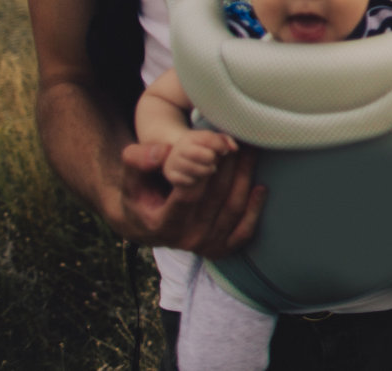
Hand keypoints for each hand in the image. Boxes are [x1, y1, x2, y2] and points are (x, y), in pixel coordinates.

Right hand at [117, 140, 264, 258]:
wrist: (147, 227)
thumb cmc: (141, 197)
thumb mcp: (131, 179)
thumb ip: (138, 160)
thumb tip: (162, 152)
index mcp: (162, 225)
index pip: (188, 194)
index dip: (202, 169)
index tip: (213, 148)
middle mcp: (186, 239)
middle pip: (216, 198)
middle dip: (228, 166)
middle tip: (237, 141)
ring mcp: (205, 246)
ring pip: (232, 209)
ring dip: (245, 178)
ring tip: (249, 153)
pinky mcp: (221, 249)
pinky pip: (244, 231)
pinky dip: (254, 210)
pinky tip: (260, 187)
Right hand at [160, 130, 237, 188]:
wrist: (179, 155)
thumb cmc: (202, 148)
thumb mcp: (213, 140)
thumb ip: (226, 141)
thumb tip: (234, 149)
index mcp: (192, 137)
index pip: (209, 139)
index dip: (220, 145)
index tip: (224, 150)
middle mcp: (180, 148)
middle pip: (206, 156)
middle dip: (213, 159)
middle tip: (214, 160)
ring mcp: (174, 162)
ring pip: (196, 170)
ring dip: (206, 171)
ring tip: (209, 168)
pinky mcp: (171, 175)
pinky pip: (187, 181)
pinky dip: (195, 181)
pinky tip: (197, 177)